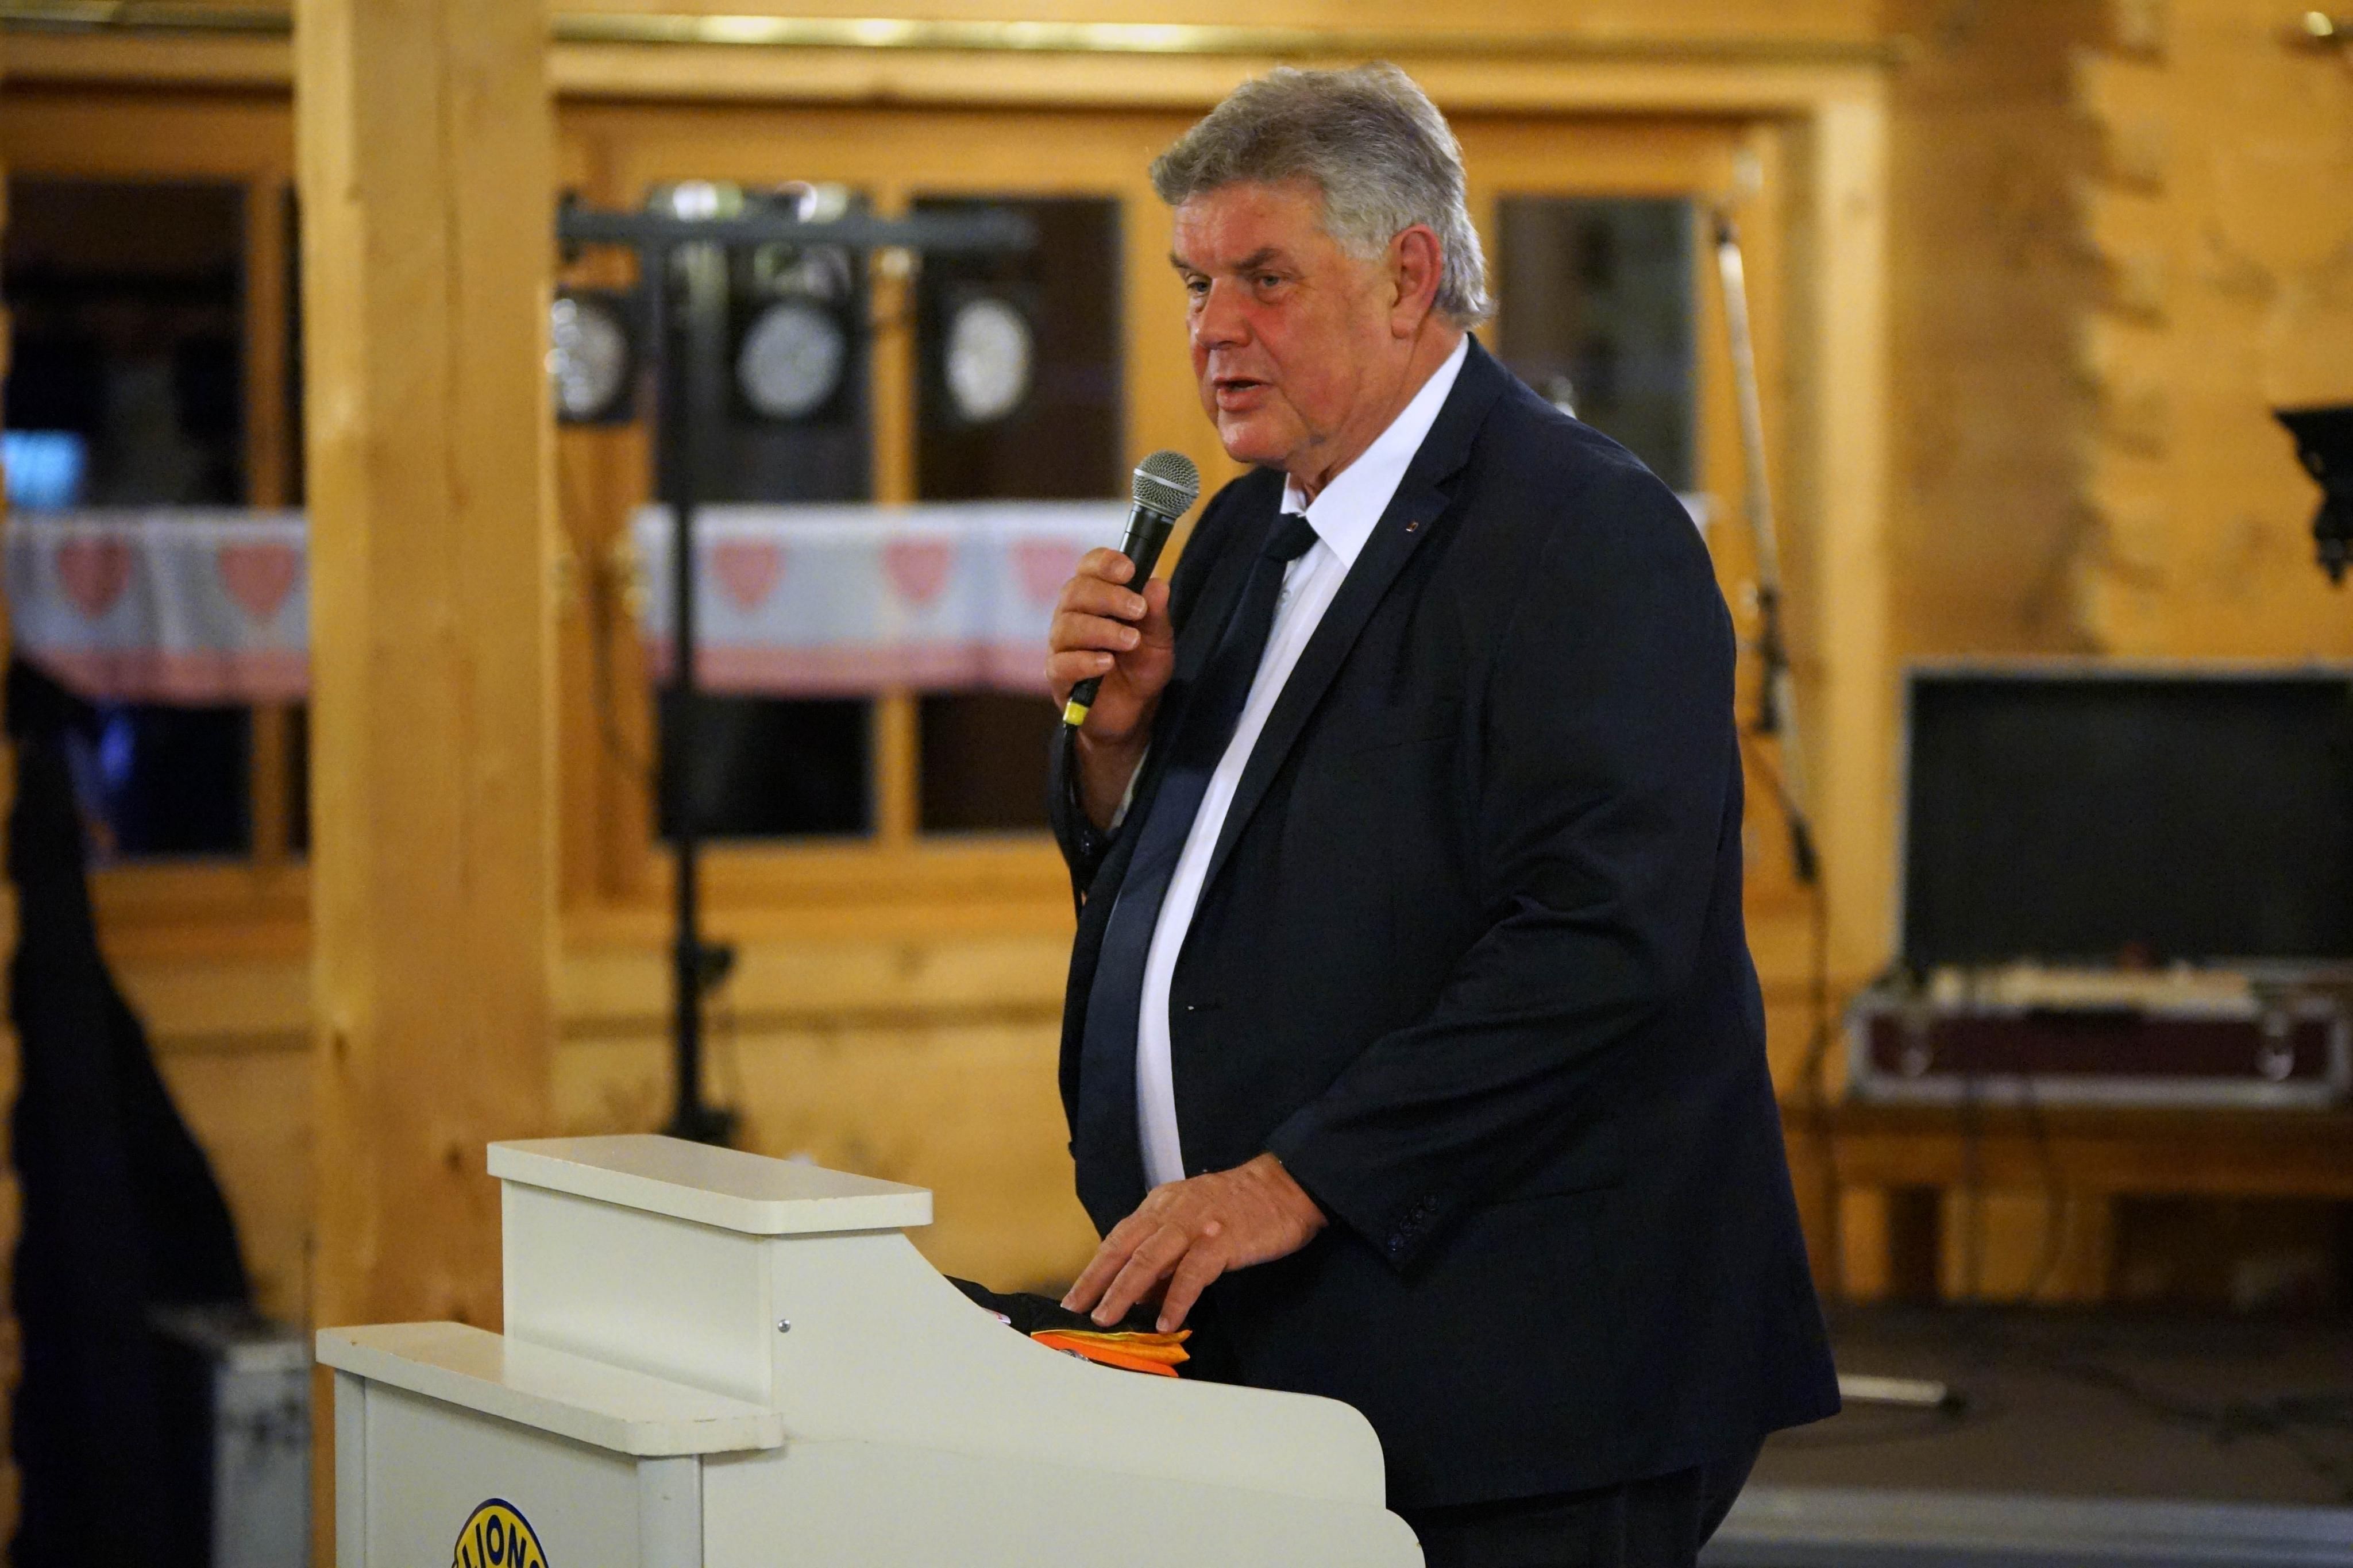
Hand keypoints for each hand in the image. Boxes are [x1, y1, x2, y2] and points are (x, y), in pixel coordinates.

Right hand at [1045, 548, 1173, 825]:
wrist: (1134, 711)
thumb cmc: (1141, 666)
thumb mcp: (1158, 639)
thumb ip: (1156, 613)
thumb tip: (1158, 584)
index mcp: (1094, 597)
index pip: (1088, 567)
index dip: (1104, 563)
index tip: (1129, 570)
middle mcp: (1071, 615)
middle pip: (1075, 592)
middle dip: (1109, 597)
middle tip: (1138, 610)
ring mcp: (1061, 645)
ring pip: (1067, 626)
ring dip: (1102, 630)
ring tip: (1130, 641)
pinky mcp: (1058, 676)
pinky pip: (1061, 663)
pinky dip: (1085, 661)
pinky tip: (1107, 663)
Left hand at [1061, 1154, 1325, 1332]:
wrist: (1286, 1185)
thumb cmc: (1241, 1207)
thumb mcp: (1194, 1222)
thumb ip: (1167, 1256)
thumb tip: (1140, 1295)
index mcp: (1161, 1205)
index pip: (1118, 1238)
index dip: (1094, 1268)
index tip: (1075, 1295)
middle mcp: (1171, 1211)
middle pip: (1123, 1247)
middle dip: (1096, 1280)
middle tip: (1075, 1308)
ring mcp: (1195, 1224)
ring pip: (1149, 1259)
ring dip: (1124, 1290)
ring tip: (1107, 1318)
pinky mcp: (1222, 1240)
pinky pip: (1192, 1273)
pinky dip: (1176, 1298)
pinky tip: (1166, 1321)